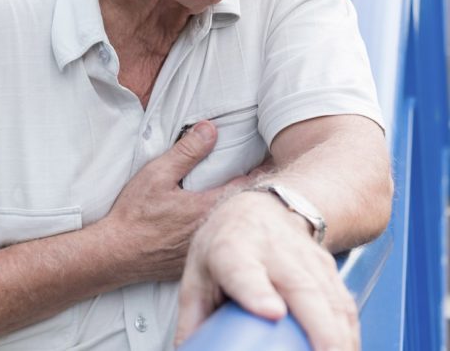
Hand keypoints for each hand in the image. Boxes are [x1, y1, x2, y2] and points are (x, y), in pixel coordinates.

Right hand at [95, 121, 249, 283]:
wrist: (117, 253)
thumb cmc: (135, 213)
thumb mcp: (157, 174)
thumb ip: (186, 152)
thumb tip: (210, 129)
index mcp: (207, 208)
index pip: (248, 186)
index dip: (258, 172)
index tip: (265, 160)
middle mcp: (213, 231)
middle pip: (243, 209)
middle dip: (252, 193)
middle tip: (259, 175)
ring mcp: (207, 249)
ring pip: (232, 229)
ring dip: (237, 215)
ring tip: (242, 200)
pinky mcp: (198, 261)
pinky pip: (218, 244)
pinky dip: (222, 233)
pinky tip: (216, 226)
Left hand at [175, 190, 358, 350]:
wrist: (259, 208)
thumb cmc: (225, 245)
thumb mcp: (198, 274)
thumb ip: (193, 317)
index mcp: (232, 250)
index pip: (244, 272)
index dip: (258, 292)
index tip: (272, 311)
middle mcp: (273, 252)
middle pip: (302, 289)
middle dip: (320, 329)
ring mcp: (305, 258)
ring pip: (331, 299)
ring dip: (341, 336)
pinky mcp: (328, 269)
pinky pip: (345, 304)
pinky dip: (351, 332)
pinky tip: (349, 349)